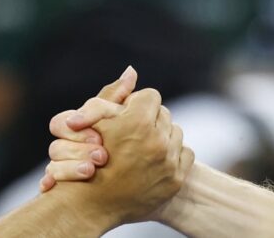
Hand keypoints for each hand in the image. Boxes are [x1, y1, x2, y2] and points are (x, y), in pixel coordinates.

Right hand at [40, 69, 195, 223]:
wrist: (92, 203)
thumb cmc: (88, 156)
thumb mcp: (95, 120)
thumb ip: (114, 93)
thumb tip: (132, 71)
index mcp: (138, 121)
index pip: (151, 96)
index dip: (137, 105)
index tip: (127, 116)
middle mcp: (157, 140)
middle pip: (164, 114)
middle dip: (150, 120)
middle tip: (134, 134)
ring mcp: (168, 161)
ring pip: (176, 133)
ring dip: (163, 137)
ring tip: (143, 148)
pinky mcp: (176, 179)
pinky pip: (185, 154)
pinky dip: (173, 156)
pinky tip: (154, 162)